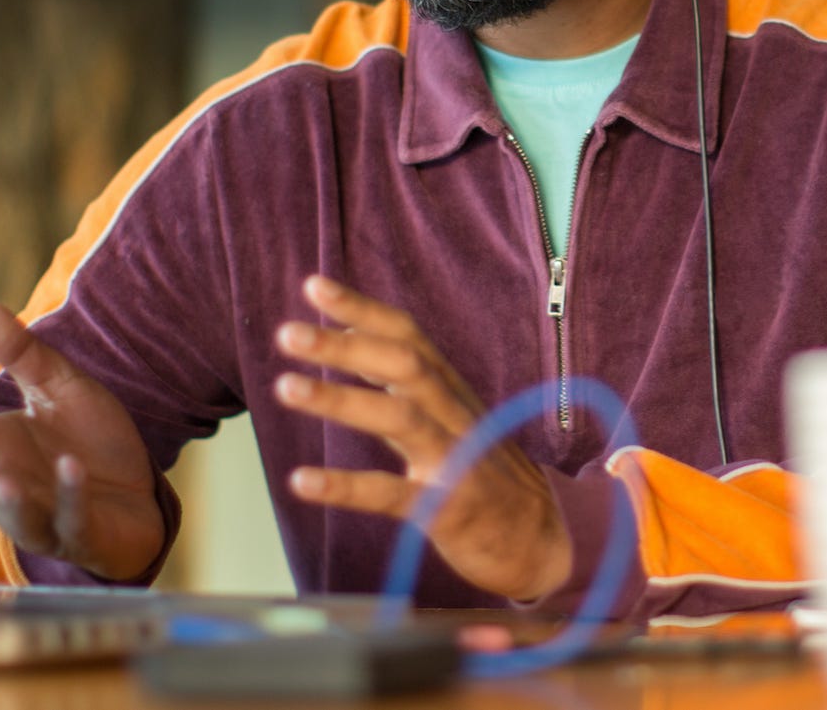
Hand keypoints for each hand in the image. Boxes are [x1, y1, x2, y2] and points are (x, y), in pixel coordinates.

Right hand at [0, 301, 164, 581]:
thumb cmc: (88, 439)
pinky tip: (72, 468)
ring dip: (5, 501)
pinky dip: (69, 497)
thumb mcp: (58, 387)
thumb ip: (20, 352)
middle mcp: (6, 486)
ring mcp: (42, 515)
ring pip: (12, 517)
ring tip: (1, 478)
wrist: (140, 489)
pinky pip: (70, 521)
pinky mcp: (81, 534)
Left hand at [272, 275, 572, 602]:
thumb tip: (350, 339)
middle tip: (287, 332)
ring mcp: (454, 460)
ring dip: (340, 397)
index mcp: (450, 392)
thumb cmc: (485, 475)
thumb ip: (401, 384)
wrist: (540, 540)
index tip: (314, 285)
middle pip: (403, 365)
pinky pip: (392, 494)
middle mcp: (454, 416)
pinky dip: (345, 486)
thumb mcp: (450, 419)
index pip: (407, 336)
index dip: (362, 309)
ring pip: (399, 417)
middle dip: (345, 344)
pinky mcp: (447, 510)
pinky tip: (302, 480)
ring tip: (285, 387)